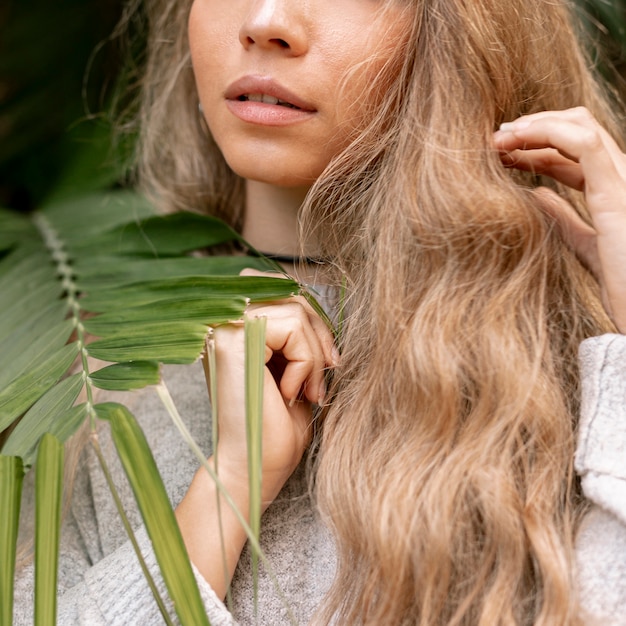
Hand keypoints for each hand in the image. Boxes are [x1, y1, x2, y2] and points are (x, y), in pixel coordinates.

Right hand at [176, 275, 336, 596]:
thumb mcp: (293, 368)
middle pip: (289, 292)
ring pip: (295, 309)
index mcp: (233, 327)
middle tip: (328, 371)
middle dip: (319, 331)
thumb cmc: (274, 428)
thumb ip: (296, 333)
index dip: (313, 321)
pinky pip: (292, 328)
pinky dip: (306, 362)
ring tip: (309, 390)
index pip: (280, 292)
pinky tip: (291, 393)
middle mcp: (222, 321)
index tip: (328, 362)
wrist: (253, 470)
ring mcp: (223, 327)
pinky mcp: (232, 340)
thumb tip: (318, 303)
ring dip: (315, 353)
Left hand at [494, 107, 625, 332]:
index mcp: (614, 189)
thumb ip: (565, 219)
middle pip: (576, 131)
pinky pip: (584, 144)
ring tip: (498, 139)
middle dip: (532, 129)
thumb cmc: (625, 286)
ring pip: (579, 127)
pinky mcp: (618, 192)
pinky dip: (547, 133)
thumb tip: (537, 195)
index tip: (500, 154)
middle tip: (494, 141)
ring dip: (533, 126)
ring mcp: (623, 180)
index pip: (573, 152)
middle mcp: (622, 176)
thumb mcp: (587, 247)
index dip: (534, 147)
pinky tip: (518, 139)